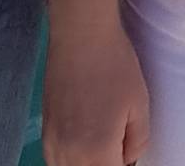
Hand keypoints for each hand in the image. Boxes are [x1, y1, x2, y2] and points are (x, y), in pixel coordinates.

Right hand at [43, 7, 148, 165]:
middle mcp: (70, 155)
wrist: (80, 32)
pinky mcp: (44, 129)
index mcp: (98, 153)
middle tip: (119, 146)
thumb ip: (138, 143)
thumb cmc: (115, 64)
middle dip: (106, 164)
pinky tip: (83, 144)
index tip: (127, 152)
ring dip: (87, 165)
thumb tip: (127, 160)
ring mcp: (52, 143)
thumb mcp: (140, 104)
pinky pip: (55, 160)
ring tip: (103, 145)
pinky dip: (69, 160)